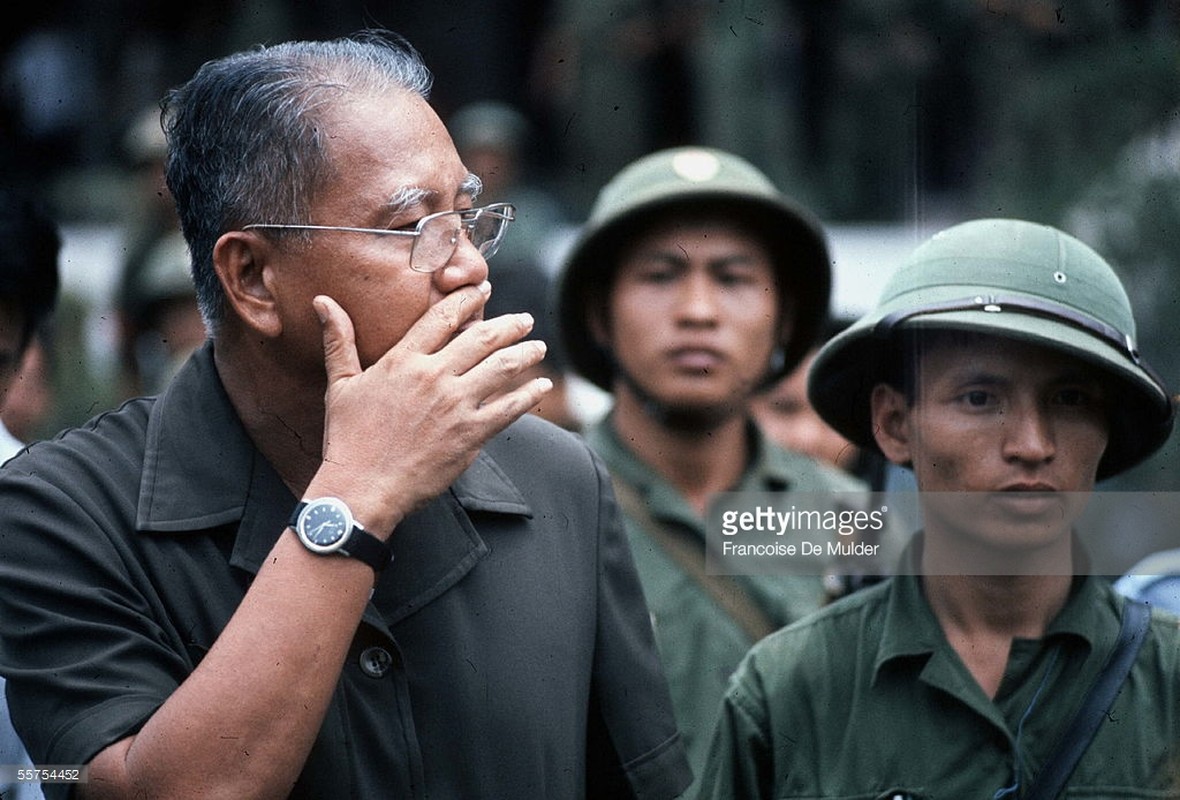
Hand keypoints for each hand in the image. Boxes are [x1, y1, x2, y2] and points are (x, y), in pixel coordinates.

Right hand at [305, 284, 551, 534]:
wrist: (363, 487)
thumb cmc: (348, 438)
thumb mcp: (339, 384)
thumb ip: (339, 340)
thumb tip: (323, 302)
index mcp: (403, 360)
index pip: (442, 318)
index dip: (467, 300)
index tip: (483, 290)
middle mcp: (433, 377)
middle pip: (482, 338)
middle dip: (509, 325)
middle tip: (525, 319)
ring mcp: (455, 405)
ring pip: (501, 368)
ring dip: (525, 353)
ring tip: (538, 346)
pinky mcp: (471, 434)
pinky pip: (509, 408)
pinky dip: (529, 394)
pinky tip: (541, 386)